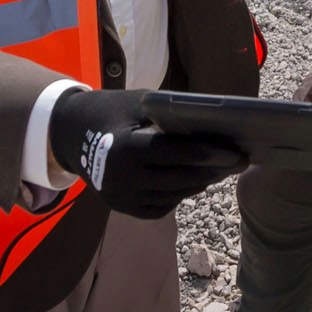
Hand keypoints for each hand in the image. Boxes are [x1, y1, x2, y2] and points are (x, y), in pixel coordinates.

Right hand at [47, 88, 245, 218]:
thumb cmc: (111, 110)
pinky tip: (196, 180)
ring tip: (222, 169)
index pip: (176, 154)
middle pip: (180, 178)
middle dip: (213, 170)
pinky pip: (162, 206)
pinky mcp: (124, 208)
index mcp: (125, 148)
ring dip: (200, 183)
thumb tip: (215, 128)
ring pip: (174, 195)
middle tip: (240, 161)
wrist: (71, 134)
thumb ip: (171, 116)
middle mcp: (122, 179)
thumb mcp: (139, 103)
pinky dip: (180, 193)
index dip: (209, 153)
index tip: (236, 152)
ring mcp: (122, 198)